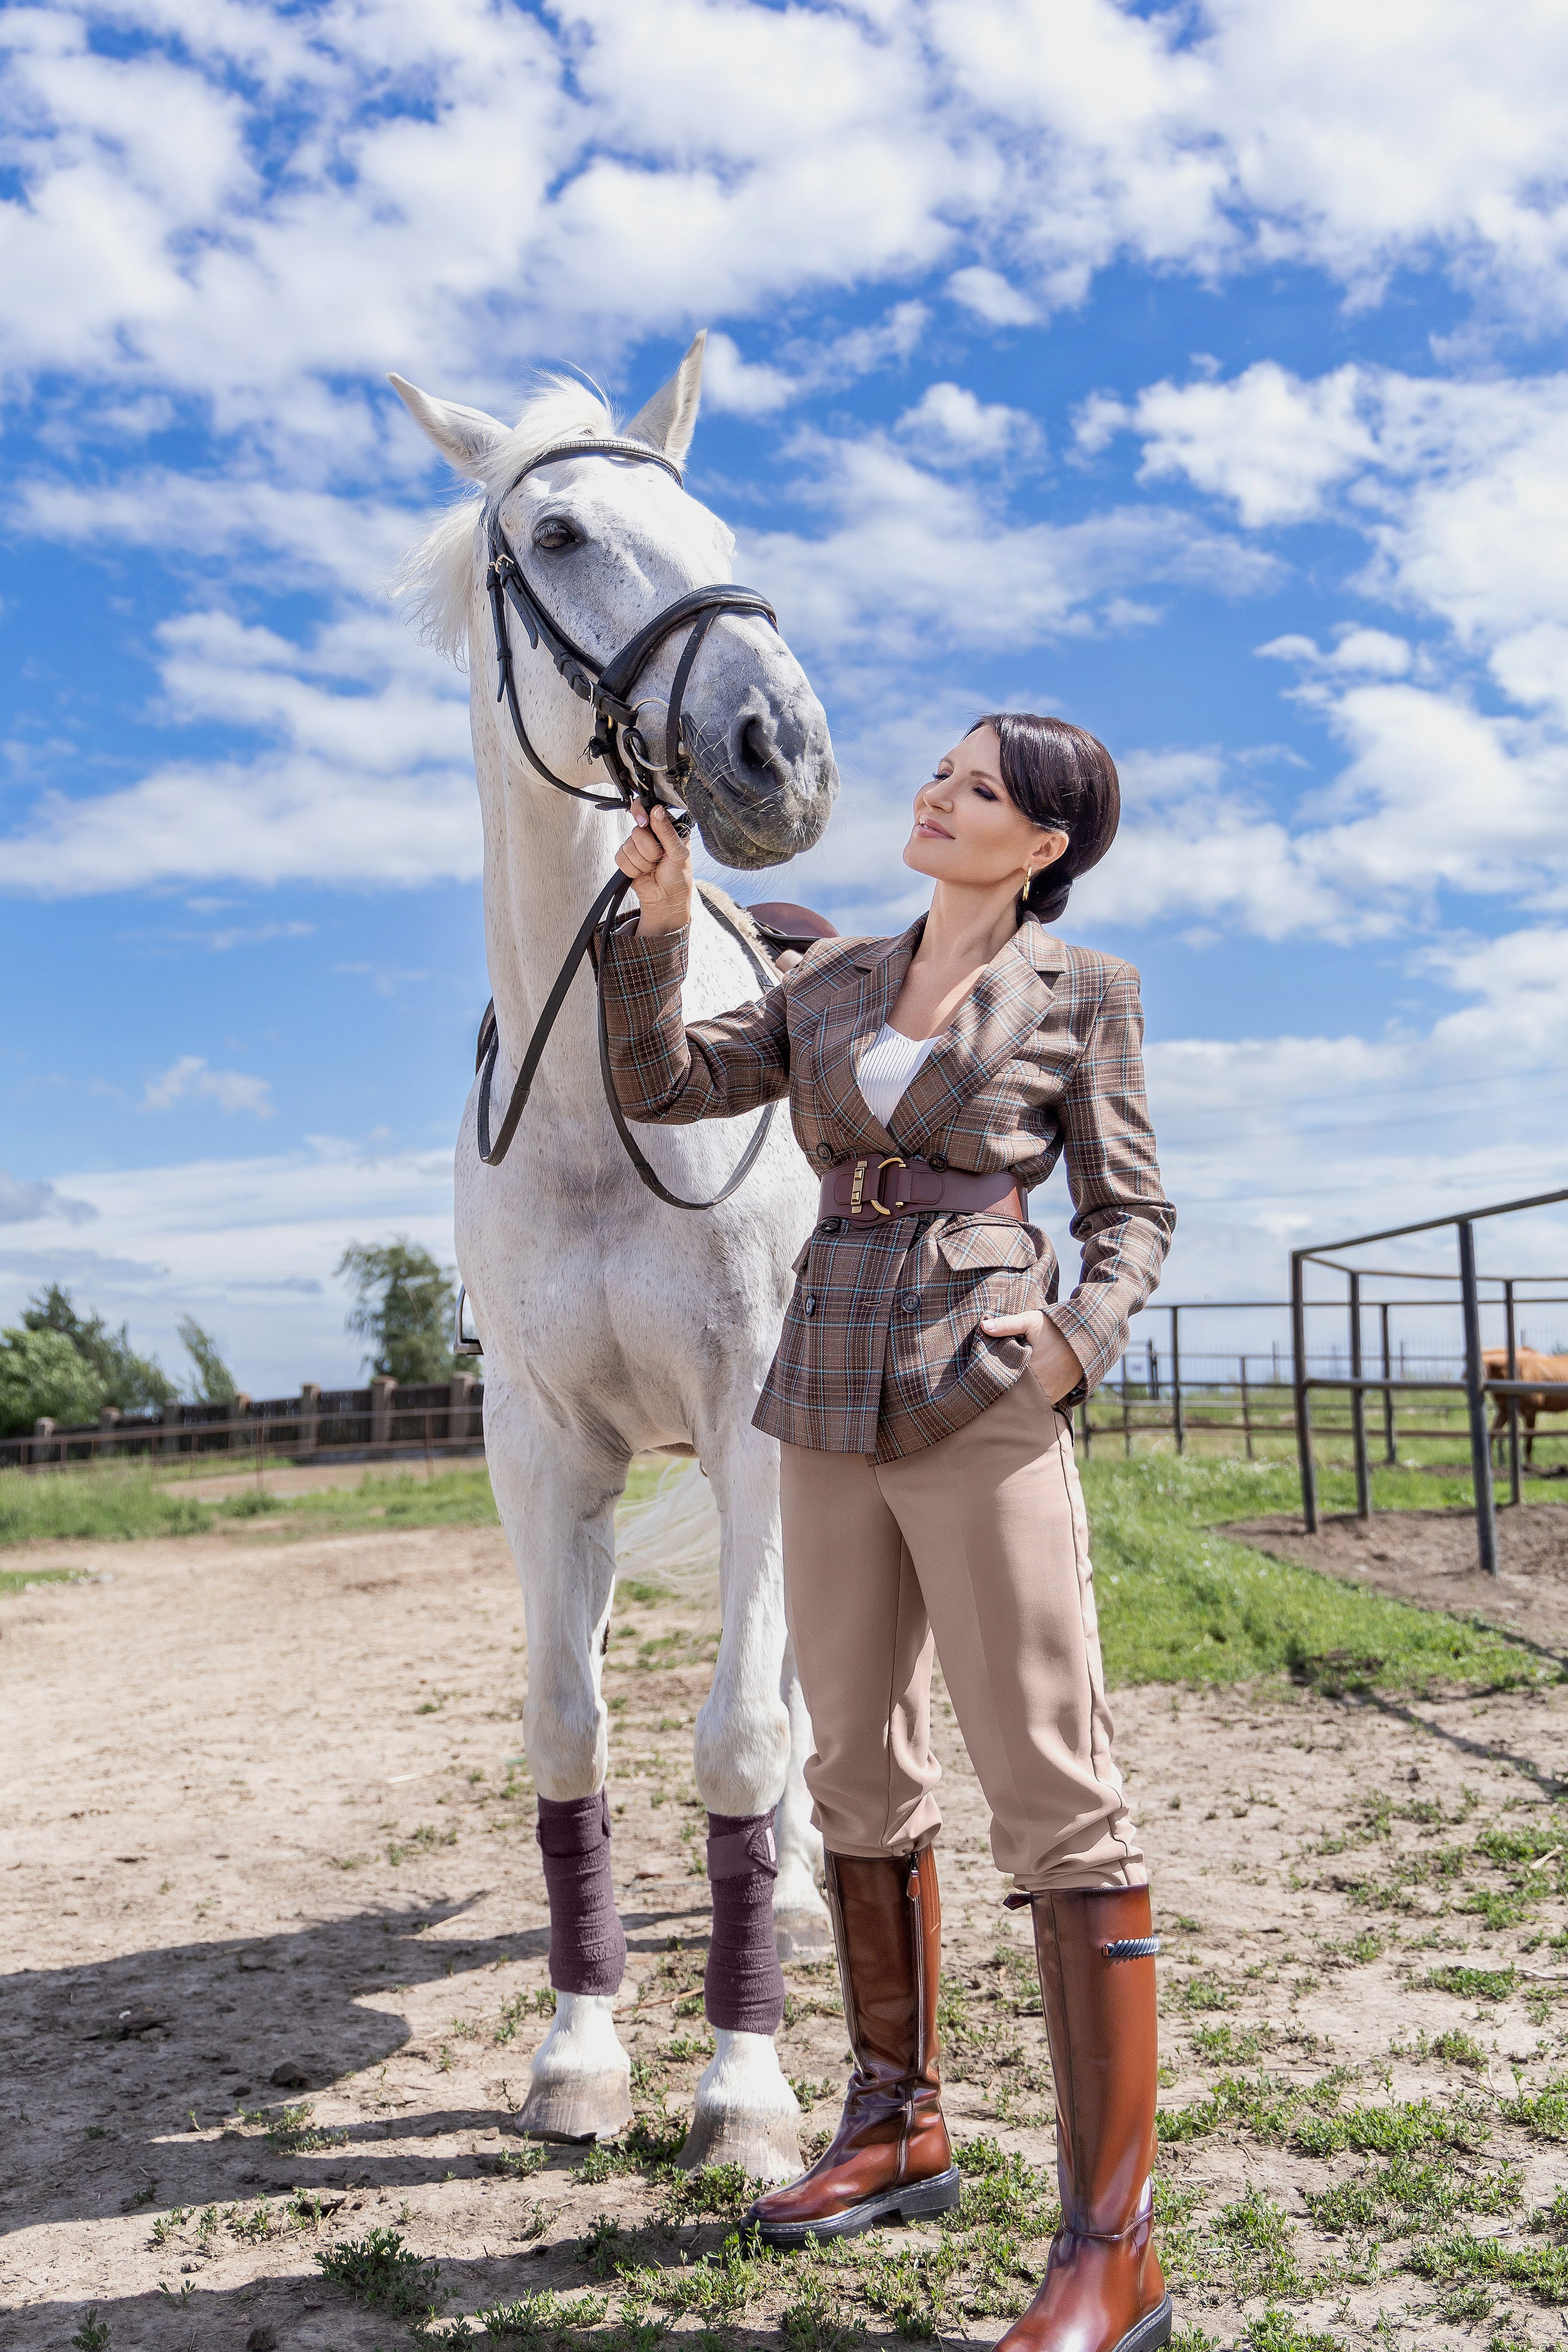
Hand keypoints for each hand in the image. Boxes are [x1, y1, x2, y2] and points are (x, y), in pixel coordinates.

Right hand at [614, 798, 693, 936]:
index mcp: (665, 828)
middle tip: (659, 859)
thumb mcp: (679, 853)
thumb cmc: (678, 877)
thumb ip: (667, 831)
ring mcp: (637, 847)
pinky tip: (643, 873)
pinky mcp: (627, 860)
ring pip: (628, 846)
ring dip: (642, 862)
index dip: (641, 813)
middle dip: (648, 850)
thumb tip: (656, 811)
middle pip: (636, 831)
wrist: (666, 900)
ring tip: (653, 868)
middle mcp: (650, 835)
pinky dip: (633, 869)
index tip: (643, 822)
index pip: (647, 809)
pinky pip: (620, 858)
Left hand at [981, 1309, 1085, 1403]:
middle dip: (1006, 1386)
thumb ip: (1007, 1324)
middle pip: (1015, 1391)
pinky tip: (1024, 1386)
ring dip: (1018, 1392)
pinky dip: (1031, 1396)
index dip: (995, 1376)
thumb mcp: (1030, 1321)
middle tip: (993, 1380)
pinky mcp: (1056, 1397)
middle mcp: (1041, 1387)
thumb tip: (983, 1326)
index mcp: (1030, 1369)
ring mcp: (1050, 1394)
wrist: (1087, 1336)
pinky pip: (1038, 1401)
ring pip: (1026, 1398)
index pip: (1004, 1380)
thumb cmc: (1055, 1327)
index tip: (985, 1372)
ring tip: (1010, 1382)